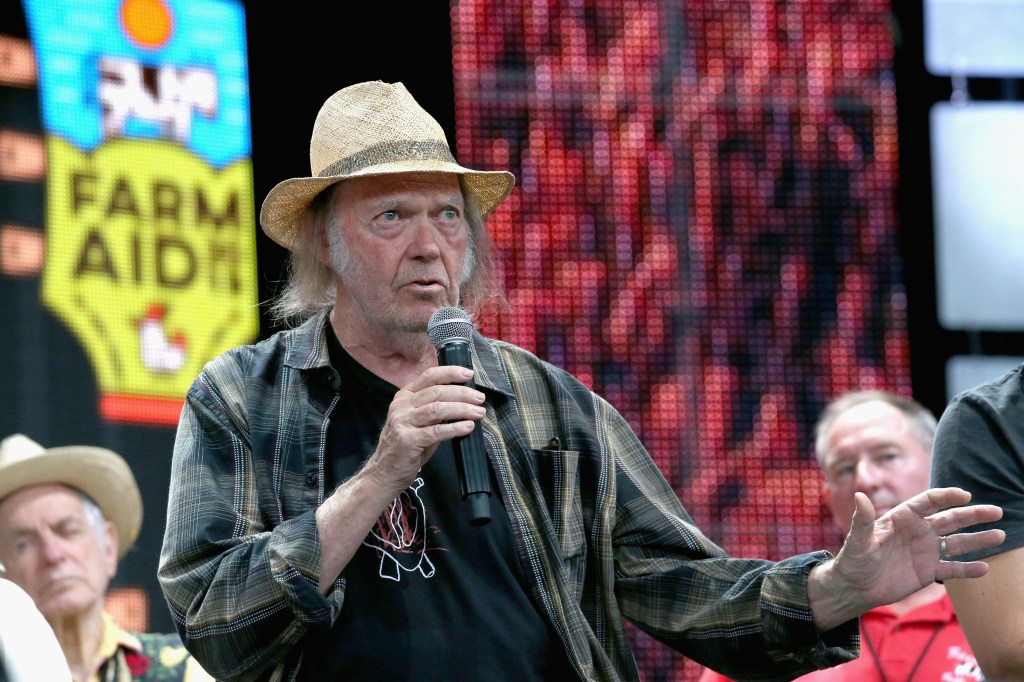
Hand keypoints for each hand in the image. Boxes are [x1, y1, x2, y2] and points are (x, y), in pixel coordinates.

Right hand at [362, 365, 486, 495]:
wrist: (385, 472)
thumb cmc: (406, 446)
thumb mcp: (418, 421)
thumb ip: (435, 409)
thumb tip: (464, 401)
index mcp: (404, 396)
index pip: (429, 376)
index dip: (450, 373)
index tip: (469, 374)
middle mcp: (402, 406)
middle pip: (437, 392)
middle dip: (462, 393)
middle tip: (479, 398)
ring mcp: (403, 422)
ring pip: (437, 409)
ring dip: (462, 409)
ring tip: (478, 412)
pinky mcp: (408, 440)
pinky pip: (436, 431)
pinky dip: (455, 428)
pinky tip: (467, 427)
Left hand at [809, 487, 1003, 630]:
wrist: (855, 587)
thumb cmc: (853, 559)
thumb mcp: (858, 540)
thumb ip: (862, 519)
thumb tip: (860, 495)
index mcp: (902, 518)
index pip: (928, 502)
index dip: (946, 497)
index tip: (965, 495)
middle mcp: (918, 532)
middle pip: (950, 519)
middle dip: (973, 514)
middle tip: (996, 511)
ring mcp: (926, 551)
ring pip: (957, 543)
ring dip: (978, 539)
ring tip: (999, 535)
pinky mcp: (928, 572)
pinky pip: (952, 569)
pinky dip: (967, 569)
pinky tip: (984, 568)